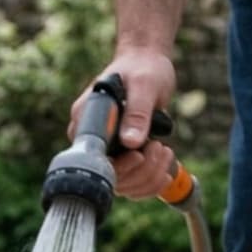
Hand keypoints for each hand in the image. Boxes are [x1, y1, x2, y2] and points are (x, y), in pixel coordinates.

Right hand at [75, 47, 178, 199]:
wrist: (147, 64)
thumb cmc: (142, 68)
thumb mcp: (143, 85)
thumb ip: (137, 112)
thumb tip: (131, 142)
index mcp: (86, 125)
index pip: (95, 163)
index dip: (118, 168)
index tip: (138, 155)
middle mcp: (93, 144)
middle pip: (112, 180)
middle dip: (142, 170)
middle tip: (159, 147)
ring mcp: (108, 155)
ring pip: (125, 187)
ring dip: (150, 176)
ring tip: (164, 150)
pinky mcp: (123, 160)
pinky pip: (134, 185)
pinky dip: (152, 181)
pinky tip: (165, 167)